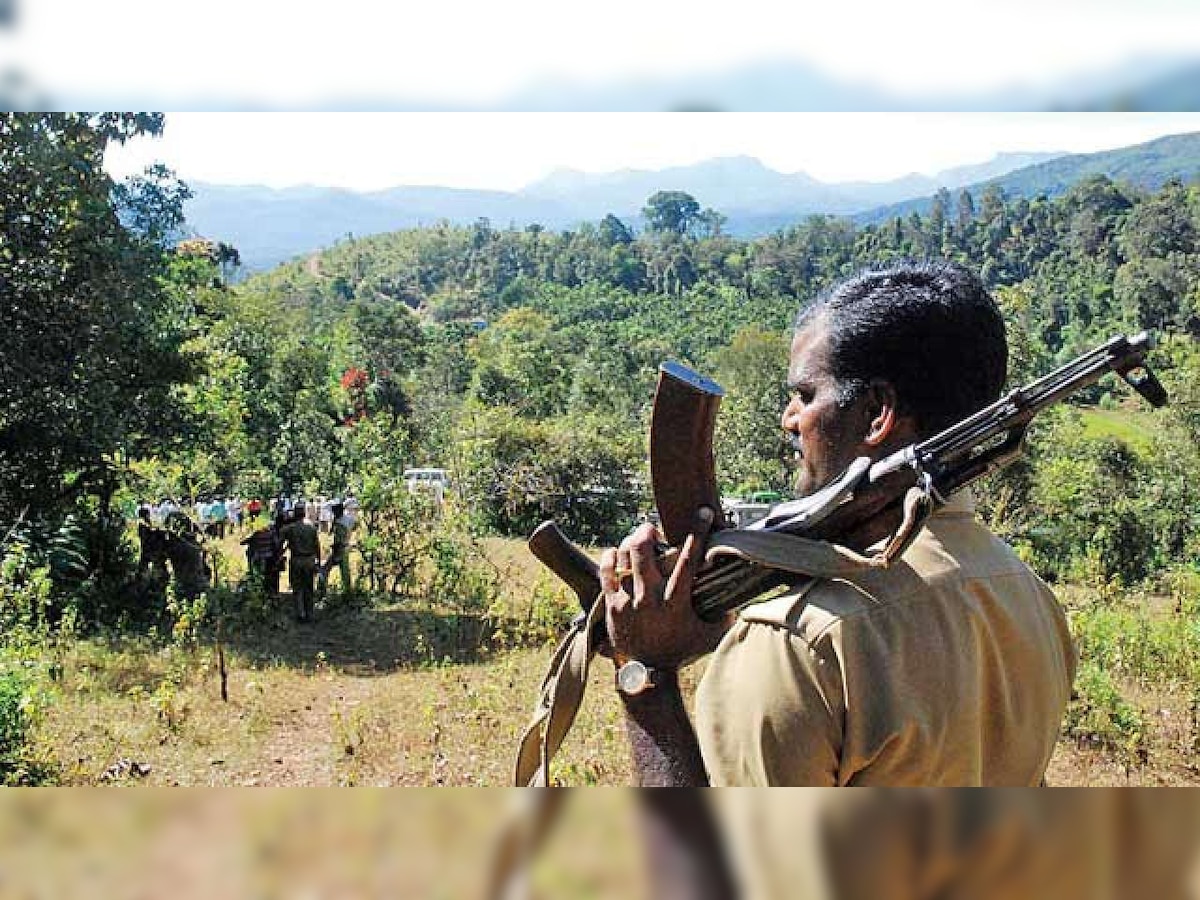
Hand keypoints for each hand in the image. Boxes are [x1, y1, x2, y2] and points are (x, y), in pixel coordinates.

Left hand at [599, 508, 730, 670]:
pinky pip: (606, 572)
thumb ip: (725, 616)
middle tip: (654, 528)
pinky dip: (611, 557)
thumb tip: (742, 600)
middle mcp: (650, 597)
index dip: (697, 533)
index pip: (688, 559)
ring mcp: (628, 600)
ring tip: (638, 538)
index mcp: (675, 602)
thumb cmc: (680, 651)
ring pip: (625, 556)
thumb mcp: (708, 636)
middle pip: (645, 550)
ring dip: (631, 541)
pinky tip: (617, 552)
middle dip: (649, 531)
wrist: (647, 673)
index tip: (704, 514)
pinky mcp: (612, 604)